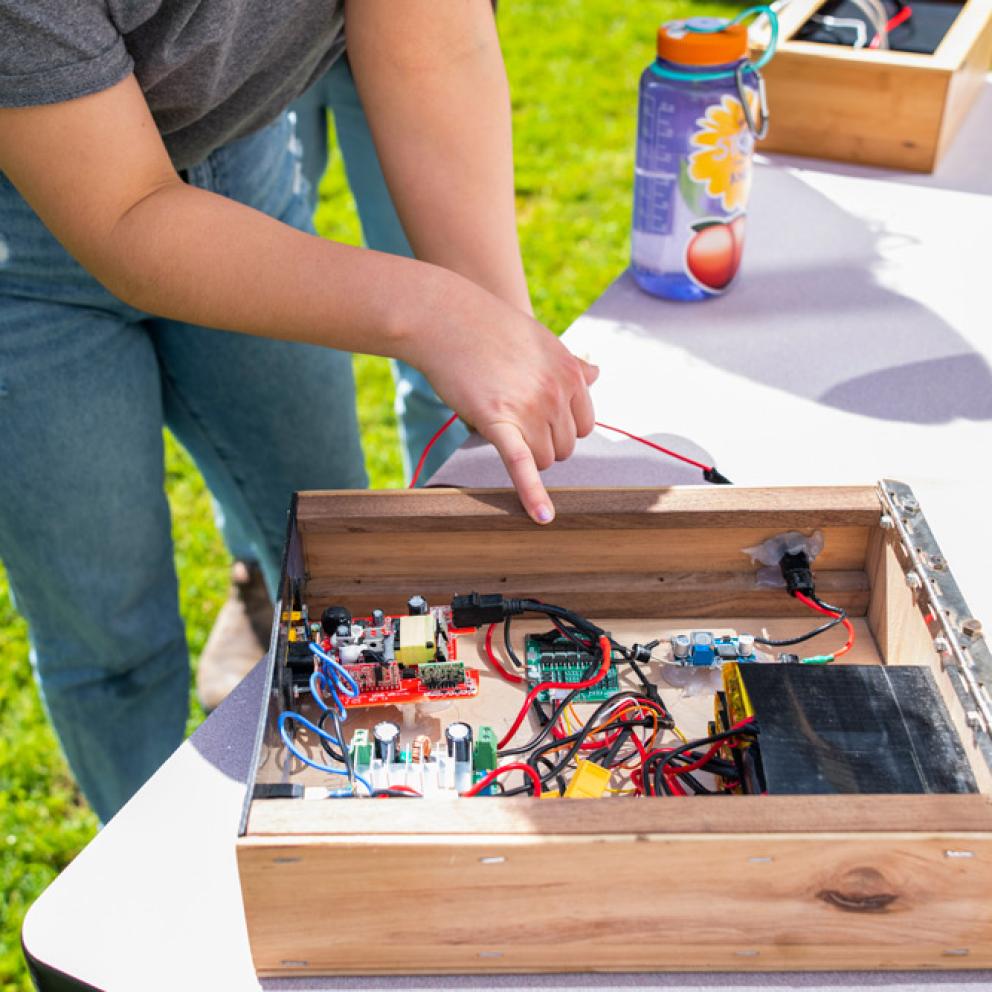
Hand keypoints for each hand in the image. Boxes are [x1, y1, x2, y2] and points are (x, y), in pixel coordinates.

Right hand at [405, 271, 598, 523]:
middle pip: (564, 447)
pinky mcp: (498, 423)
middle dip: (543, 442)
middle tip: (514, 419)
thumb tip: (597, 373)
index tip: (538, 418)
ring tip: (502, 427)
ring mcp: (530, 409)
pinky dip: (532, 494)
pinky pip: (522, 466)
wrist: (447, 318)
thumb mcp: (543, 339)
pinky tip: (542, 516)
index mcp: (572, 375)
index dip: (560, 427)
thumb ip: (571, 364)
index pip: (583, 426)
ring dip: (529, 455)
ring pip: (545, 459)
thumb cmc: (492, 328)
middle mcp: (558, 394)